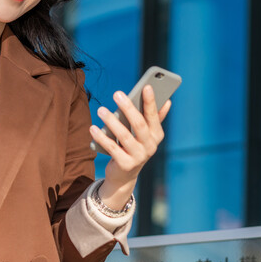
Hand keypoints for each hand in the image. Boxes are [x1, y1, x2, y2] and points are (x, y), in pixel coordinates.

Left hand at [89, 85, 171, 210]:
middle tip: (117, 93)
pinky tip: (93, 128)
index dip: (151, 101)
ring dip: (112, 121)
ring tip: (101, 110)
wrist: (124, 175)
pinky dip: (102, 138)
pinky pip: (112, 148)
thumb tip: (167, 101)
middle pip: (139, 124)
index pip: (153, 116)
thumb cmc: (134, 147)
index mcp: (156, 135)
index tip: (147, 86)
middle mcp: (150, 146)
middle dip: (128, 107)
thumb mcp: (145, 134)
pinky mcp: (125, 165)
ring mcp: (138, 157)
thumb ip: (154, 118)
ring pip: (124, 136)